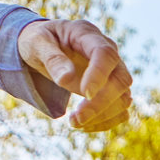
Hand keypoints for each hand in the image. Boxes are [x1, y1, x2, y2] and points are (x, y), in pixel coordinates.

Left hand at [18, 18, 132, 131]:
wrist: (42, 45)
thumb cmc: (38, 40)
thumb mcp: (35, 43)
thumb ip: (51, 58)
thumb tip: (65, 79)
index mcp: (87, 34)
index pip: (105, 54)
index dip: (99, 75)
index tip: (85, 94)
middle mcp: (107, 51)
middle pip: (121, 79)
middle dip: (100, 103)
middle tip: (74, 119)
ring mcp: (112, 70)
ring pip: (124, 96)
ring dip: (103, 115)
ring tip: (74, 123)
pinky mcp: (110, 87)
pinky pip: (119, 108)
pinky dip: (106, 121)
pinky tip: (84, 125)